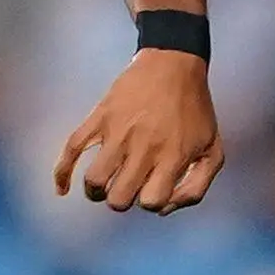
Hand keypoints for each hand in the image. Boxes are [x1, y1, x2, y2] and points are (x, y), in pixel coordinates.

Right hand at [52, 50, 224, 213]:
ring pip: (94, 180)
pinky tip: (62, 189)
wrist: (174, 64)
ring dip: (97, 191)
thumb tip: (165, 210)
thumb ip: (196, 188)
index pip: (151, 202)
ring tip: (105, 184)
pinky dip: (61, 173)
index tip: (153, 190)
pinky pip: (71, 149)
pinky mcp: (100, 118)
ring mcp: (118, 133)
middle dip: (122, 201)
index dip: (151, 203)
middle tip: (127, 188)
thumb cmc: (196, 111)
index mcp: (173, 157)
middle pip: (119, 198)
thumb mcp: (213, 150)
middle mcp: (144, 148)